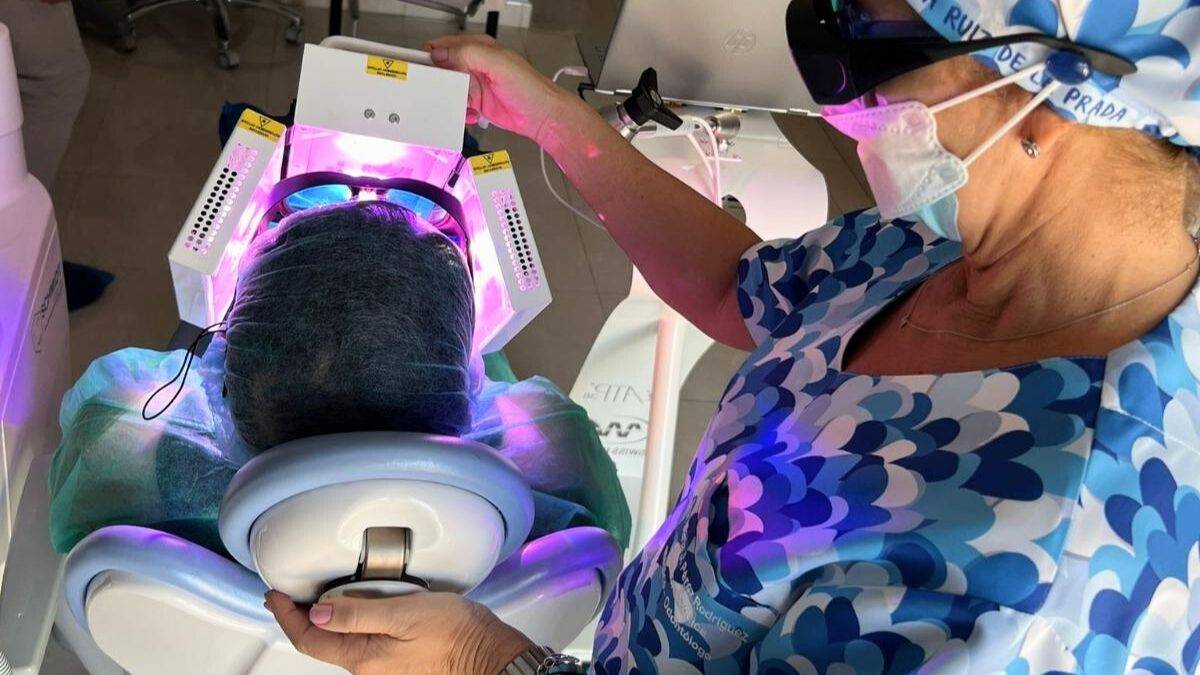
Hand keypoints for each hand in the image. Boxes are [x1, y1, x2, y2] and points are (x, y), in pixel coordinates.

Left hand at [265, 590, 535, 674]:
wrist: (489, 655)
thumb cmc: (455, 635)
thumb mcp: (403, 614)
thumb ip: (357, 614)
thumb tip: (316, 612)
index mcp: (362, 656)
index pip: (308, 638)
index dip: (285, 616)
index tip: (274, 594)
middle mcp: (367, 666)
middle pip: (320, 642)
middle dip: (300, 617)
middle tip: (288, 593)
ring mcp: (382, 665)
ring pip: (340, 641)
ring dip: (324, 619)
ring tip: (317, 595)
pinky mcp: (397, 659)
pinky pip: (361, 641)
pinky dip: (348, 623)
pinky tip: (357, 607)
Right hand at [424, 34, 581, 143]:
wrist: (542, 116)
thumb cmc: (528, 87)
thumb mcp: (498, 63)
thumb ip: (468, 54)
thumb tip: (440, 54)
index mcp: (477, 48)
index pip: (444, 47)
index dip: (429, 56)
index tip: (417, 69)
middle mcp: (473, 65)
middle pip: (442, 70)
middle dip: (435, 81)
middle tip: (429, 92)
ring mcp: (474, 85)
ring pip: (448, 90)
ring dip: (446, 100)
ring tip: (451, 105)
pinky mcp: (477, 103)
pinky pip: (457, 107)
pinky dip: (458, 113)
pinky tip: (467, 115)